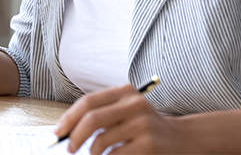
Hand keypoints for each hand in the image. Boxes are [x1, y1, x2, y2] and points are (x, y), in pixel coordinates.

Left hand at [54, 84, 187, 153]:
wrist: (181, 139)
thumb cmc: (144, 127)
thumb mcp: (125, 111)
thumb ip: (101, 115)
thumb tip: (67, 130)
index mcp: (124, 91)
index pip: (88, 102)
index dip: (69, 118)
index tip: (59, 132)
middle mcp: (134, 104)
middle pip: (92, 119)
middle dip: (75, 136)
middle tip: (69, 148)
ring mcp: (143, 124)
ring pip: (101, 140)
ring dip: (92, 152)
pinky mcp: (149, 144)